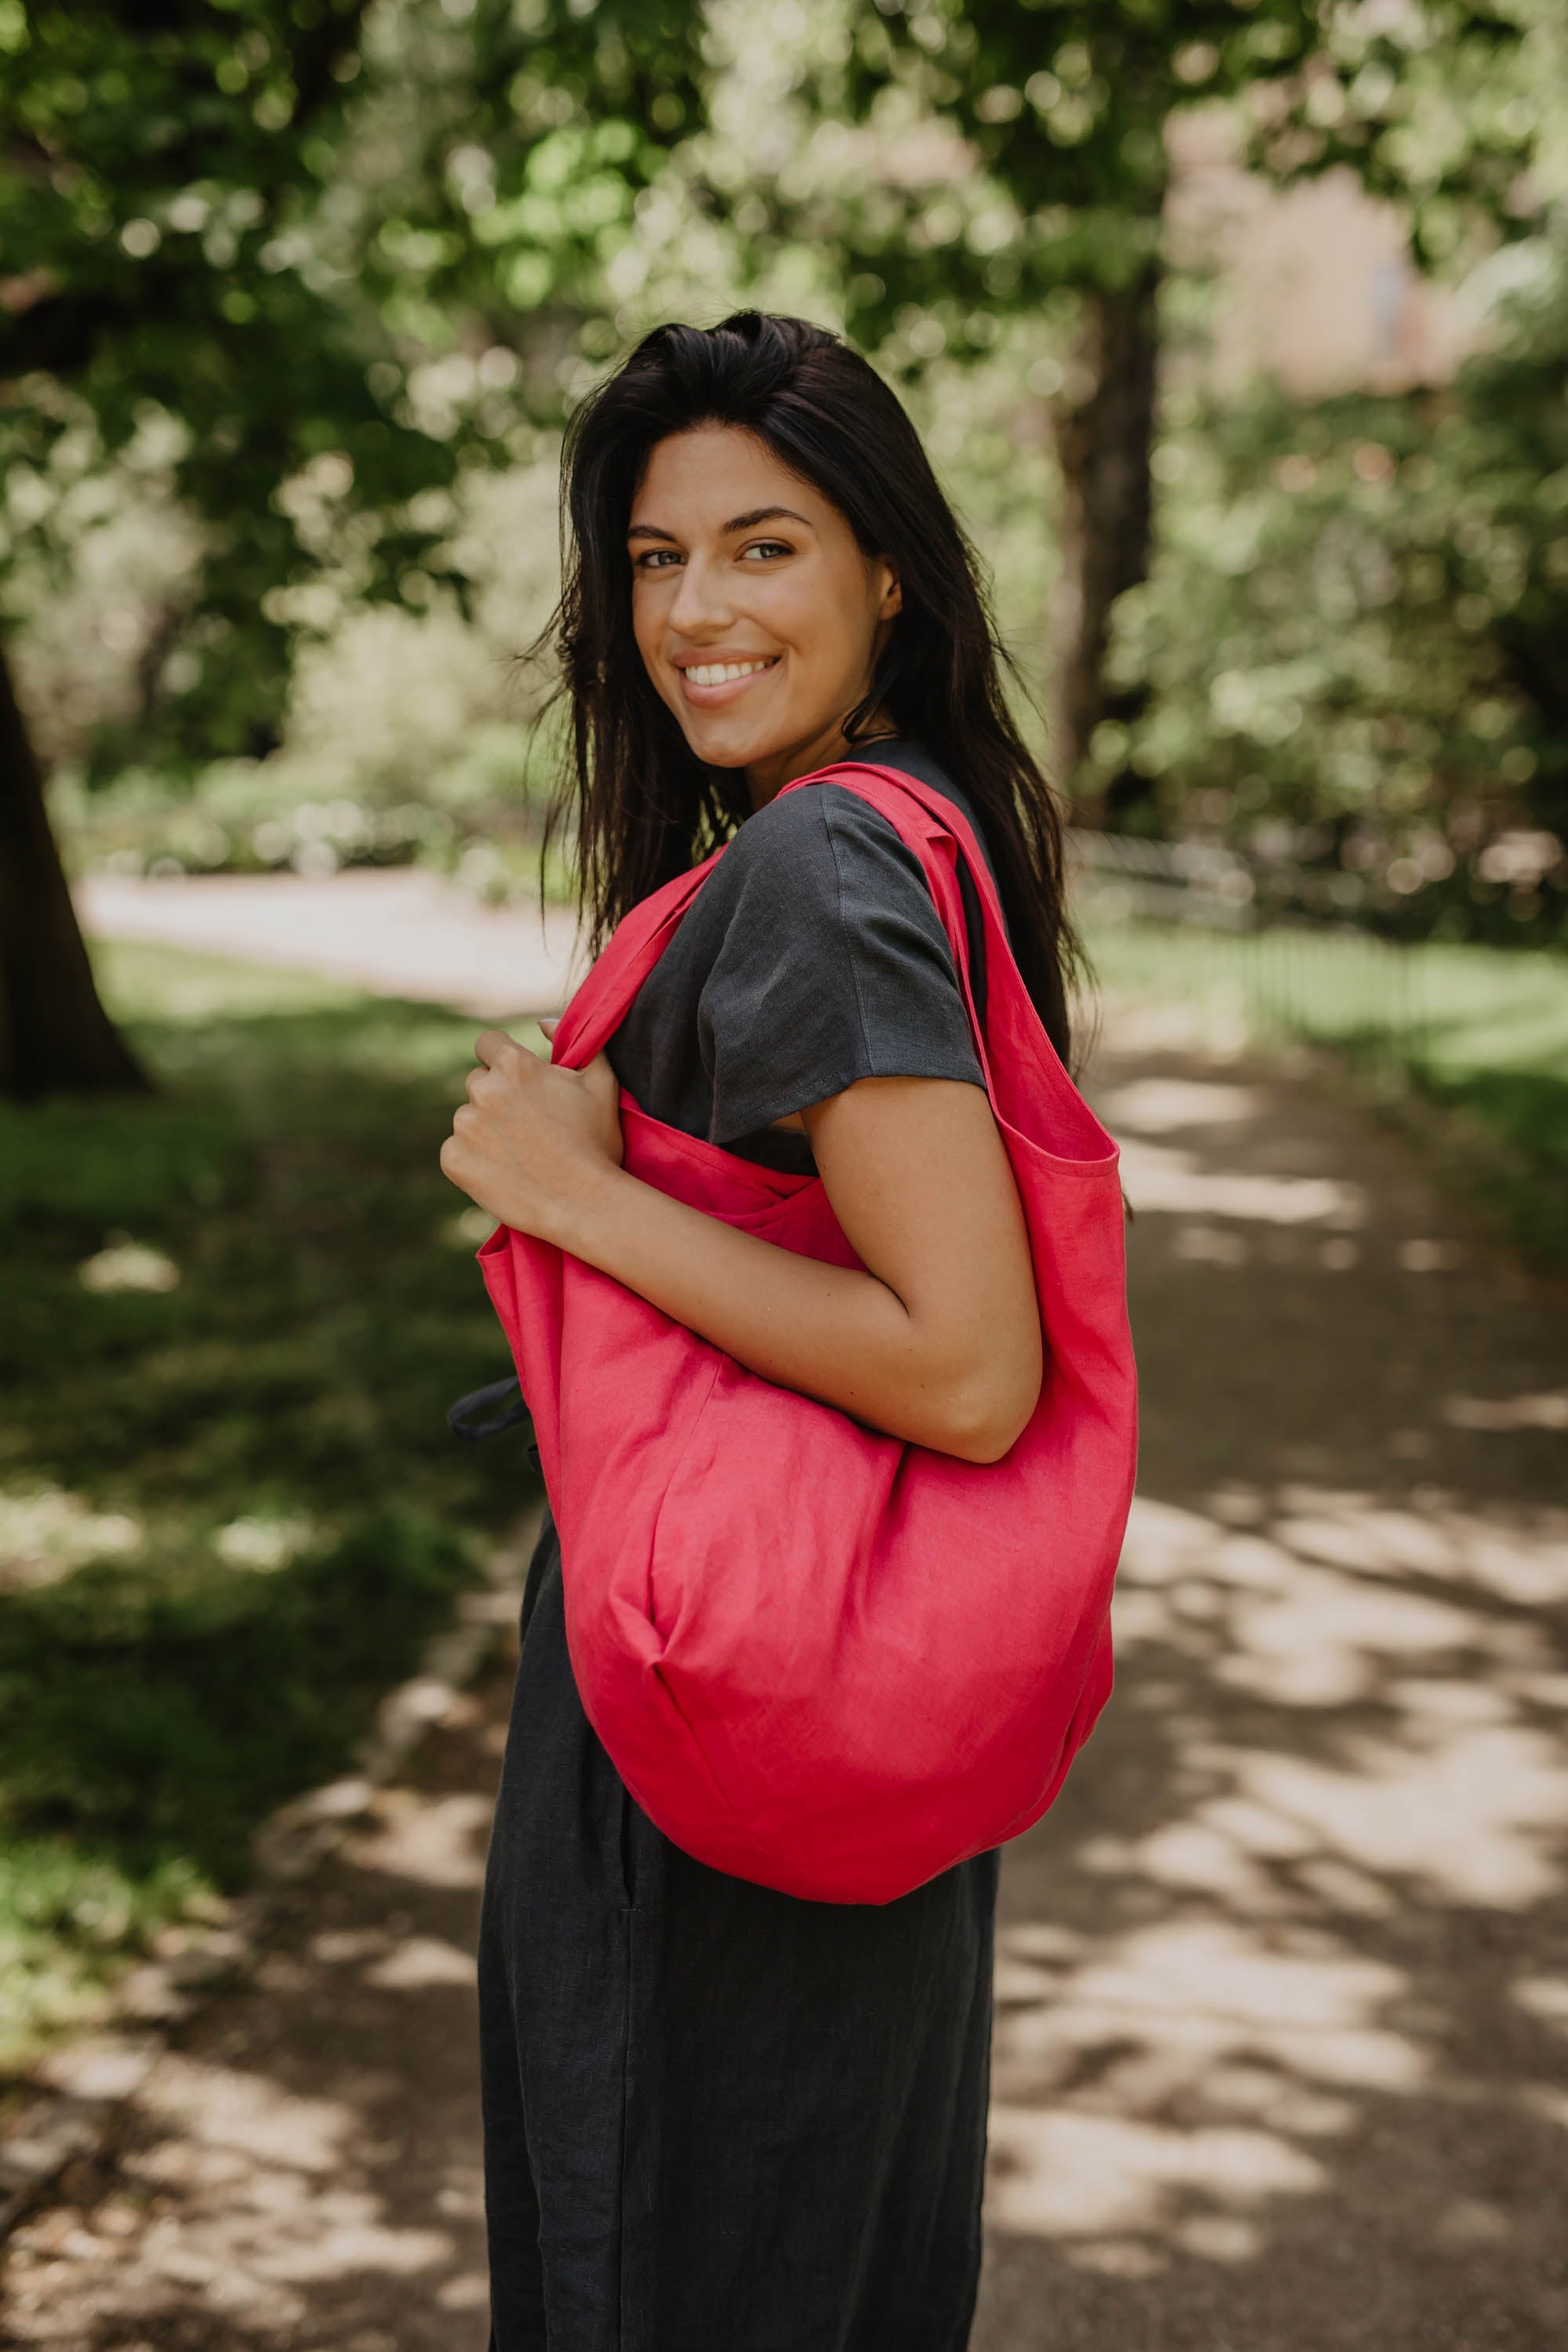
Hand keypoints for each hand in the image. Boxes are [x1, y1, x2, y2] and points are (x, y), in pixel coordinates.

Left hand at [440, 1026, 623, 1244]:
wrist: (584, 1204)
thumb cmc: (596, 1144)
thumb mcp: (601, 1083)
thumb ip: (575, 1042)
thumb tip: (543, 1023)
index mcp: (514, 1065)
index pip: (487, 1042)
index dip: (501, 1057)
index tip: (516, 1079)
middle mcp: (482, 1090)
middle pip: (478, 1082)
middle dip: (497, 1097)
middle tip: (527, 1126)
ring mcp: (464, 1126)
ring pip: (467, 1118)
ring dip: (485, 1129)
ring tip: (520, 1154)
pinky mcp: (453, 1159)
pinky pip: (456, 1150)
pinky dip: (473, 1159)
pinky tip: (504, 1171)